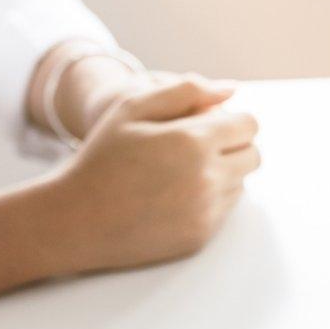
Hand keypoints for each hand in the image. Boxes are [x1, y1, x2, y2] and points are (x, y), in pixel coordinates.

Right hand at [51, 75, 260, 271]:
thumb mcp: (133, 108)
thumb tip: (231, 91)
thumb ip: (187, 91)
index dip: (232, 121)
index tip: (212, 124)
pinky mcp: (200, 237)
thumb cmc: (101, 158)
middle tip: (199, 147)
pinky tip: (175, 196)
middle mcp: (207, 179)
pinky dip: (209, 201)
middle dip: (234, 146)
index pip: (248, 125)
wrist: (76, 220)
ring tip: (180, 172)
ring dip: (222, 174)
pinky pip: (224, 212)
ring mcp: (205, 213)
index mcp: (193, 142)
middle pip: (253, 156)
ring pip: (241, 185)